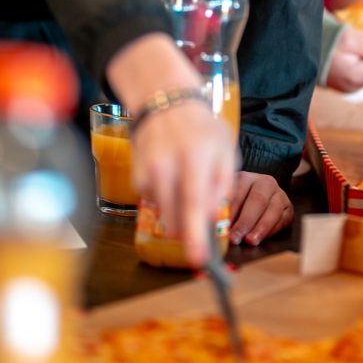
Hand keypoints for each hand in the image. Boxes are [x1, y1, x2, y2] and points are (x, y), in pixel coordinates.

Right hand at [132, 100, 235, 266]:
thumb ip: (223, 182)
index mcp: (196, 157)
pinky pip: (153, 203)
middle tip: (200, 223)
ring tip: (186, 182)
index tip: (198, 259)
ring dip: (178, 211)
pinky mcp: (136, 175)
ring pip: (165, 214)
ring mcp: (148, 171)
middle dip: (190, 228)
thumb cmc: (201, 127)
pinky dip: (165, 198)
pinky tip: (171, 175)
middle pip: (176, 217)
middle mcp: (168, 165)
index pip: (194, 203)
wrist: (165, 102)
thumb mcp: (225, 148)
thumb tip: (213, 215)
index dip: (195, 235)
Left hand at [229, 171, 292, 246]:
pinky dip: (272, 231)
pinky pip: (283, 220)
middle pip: (257, 201)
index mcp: (246, 177)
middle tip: (235, 238)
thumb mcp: (227, 199)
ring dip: (261, 228)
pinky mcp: (288, 208)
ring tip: (250, 241)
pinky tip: (261, 239)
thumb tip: (218, 227)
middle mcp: (265, 182)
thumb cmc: (238, 200)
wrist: (258, 195)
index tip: (222, 227)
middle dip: (245, 222)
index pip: (238, 192)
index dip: (230, 211)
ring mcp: (279, 194)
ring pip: (273, 210)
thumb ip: (223, 210)